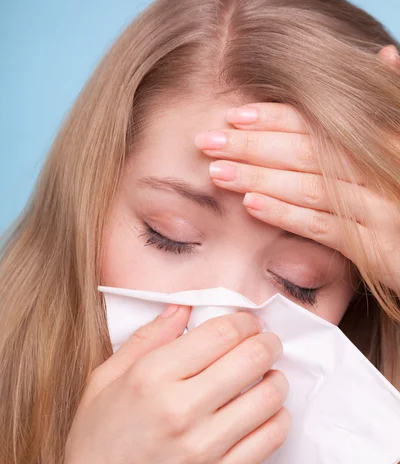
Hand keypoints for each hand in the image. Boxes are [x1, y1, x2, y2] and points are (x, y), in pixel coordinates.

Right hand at [60, 303, 289, 463]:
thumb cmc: (97, 444)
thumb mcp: (104, 381)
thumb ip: (146, 339)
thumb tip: (183, 306)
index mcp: (150, 377)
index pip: (220, 333)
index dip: (244, 322)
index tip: (248, 324)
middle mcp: (180, 408)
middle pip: (251, 358)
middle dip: (267, 343)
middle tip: (267, 343)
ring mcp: (204, 446)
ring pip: (268, 396)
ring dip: (277, 378)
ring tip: (269, 377)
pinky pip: (271, 438)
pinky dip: (279, 417)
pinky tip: (267, 412)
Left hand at [194, 46, 399, 292]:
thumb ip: (393, 104)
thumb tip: (384, 55)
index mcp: (387, 138)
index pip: (321, 122)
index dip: (275, 117)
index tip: (234, 117)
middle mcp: (383, 169)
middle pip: (307, 151)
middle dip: (252, 145)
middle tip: (207, 142)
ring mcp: (381, 209)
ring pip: (309, 187)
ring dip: (259, 178)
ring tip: (218, 172)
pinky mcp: (377, 247)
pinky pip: (324, 228)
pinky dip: (286, 215)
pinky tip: (252, 205)